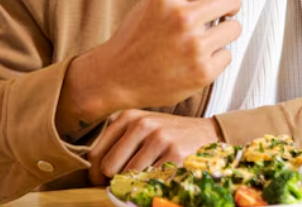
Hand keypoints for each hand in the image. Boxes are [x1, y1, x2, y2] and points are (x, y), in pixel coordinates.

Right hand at [56, 0, 241, 138]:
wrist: (116, 77)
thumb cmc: (135, 39)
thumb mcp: (152, 3)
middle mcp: (182, 17)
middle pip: (230, 1)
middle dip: (230, 6)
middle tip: (224, 13)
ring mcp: (193, 45)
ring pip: (234, 28)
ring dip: (223, 33)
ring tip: (204, 40)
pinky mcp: (202, 71)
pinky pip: (227, 55)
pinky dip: (215, 58)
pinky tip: (196, 60)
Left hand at [88, 110, 220, 185]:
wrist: (207, 133)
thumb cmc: (168, 135)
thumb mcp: (142, 128)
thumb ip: (117, 143)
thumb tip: (93, 175)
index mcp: (128, 117)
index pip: (95, 154)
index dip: (96, 174)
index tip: (104, 182)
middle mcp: (142, 124)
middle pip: (109, 168)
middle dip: (116, 180)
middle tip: (130, 180)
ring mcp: (159, 138)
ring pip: (129, 177)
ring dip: (137, 183)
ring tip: (150, 174)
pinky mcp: (175, 154)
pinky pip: (150, 181)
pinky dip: (153, 185)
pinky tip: (162, 176)